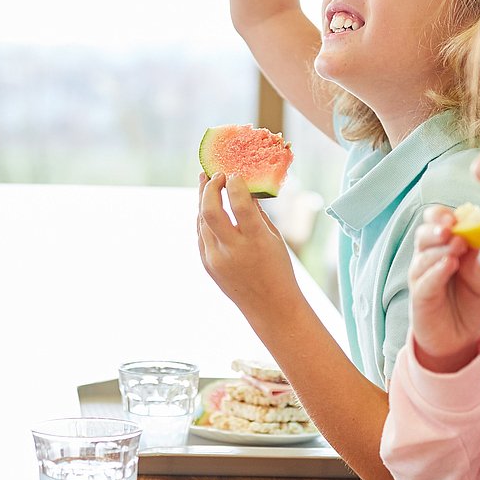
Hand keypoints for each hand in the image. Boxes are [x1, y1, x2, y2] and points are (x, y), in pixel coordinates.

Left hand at [196, 172, 304, 316]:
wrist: (270, 307)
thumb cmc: (278, 269)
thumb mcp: (274, 238)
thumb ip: (256, 212)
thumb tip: (244, 187)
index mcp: (256, 241)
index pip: (239, 204)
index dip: (234, 184)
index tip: (235, 173)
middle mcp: (232, 250)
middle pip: (210, 211)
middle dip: (209, 188)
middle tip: (216, 174)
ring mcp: (216, 259)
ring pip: (201, 221)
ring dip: (203, 199)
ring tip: (207, 182)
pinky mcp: (207, 265)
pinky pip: (200, 235)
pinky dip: (203, 218)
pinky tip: (207, 206)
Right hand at [407, 206, 479, 372]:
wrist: (463, 339)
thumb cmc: (472, 304)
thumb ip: (477, 264)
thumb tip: (473, 241)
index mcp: (445, 247)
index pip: (437, 223)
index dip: (442, 216)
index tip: (458, 215)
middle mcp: (429, 258)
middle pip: (424, 234)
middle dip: (437, 228)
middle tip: (453, 228)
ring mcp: (422, 277)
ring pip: (422, 255)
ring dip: (439, 248)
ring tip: (458, 246)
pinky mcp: (419, 297)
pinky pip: (423, 281)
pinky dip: (435, 271)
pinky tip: (448, 265)